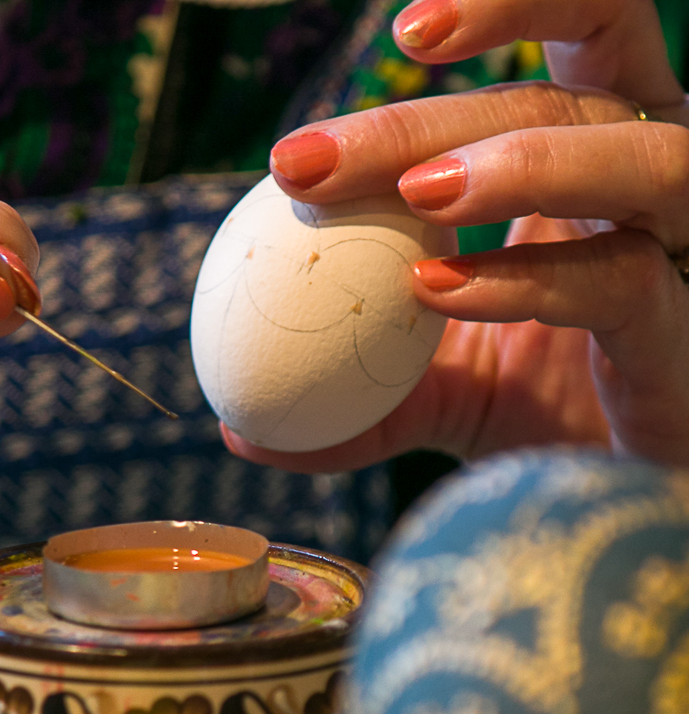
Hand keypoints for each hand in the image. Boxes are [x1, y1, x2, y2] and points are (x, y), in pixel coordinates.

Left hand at [224, 0, 688, 472]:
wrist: (625, 497)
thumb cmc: (545, 422)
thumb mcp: (436, 396)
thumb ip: (353, 401)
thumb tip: (238, 428)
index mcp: (581, 177)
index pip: (551, 57)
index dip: (488, 21)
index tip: (365, 69)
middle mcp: (639, 193)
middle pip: (559, 96)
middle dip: (425, 117)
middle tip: (302, 163)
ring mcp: (676, 253)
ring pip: (636, 154)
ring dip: (518, 159)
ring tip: (411, 193)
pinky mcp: (683, 330)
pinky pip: (620, 280)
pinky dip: (524, 278)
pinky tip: (437, 289)